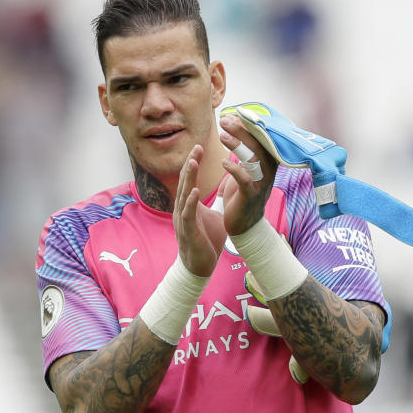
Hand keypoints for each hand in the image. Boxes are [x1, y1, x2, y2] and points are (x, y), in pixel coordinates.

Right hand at [174, 144, 226, 275]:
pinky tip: (195, 192)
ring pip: (184, 195)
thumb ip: (220, 198)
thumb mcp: (216, 214)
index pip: (190, 179)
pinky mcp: (188, 232)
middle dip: (190, 164)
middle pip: (185, 182)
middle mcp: (184, 209)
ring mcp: (184, 220)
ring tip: (193, 163)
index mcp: (190, 204)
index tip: (199, 147)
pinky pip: (188, 215)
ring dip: (188, 179)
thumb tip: (229, 183)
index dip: (194, 163)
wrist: (201, 265)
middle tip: (196, 147)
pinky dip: (191, 203)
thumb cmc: (207, 239)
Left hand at [218, 114, 277, 235]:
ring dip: (237, 145)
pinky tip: (224, 161)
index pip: (262, 138)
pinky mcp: (251, 195)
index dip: (248, 125)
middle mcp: (269, 171)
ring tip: (222, 136)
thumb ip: (244, 149)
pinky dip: (234, 168)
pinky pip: (244, 179)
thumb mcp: (247, 168)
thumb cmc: (243, 191)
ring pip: (253, 159)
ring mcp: (262, 183)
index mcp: (269, 162)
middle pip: (258, 144)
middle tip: (224, 120)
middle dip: (241, 130)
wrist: (245, 223)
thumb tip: (235, 125)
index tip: (232, 114)